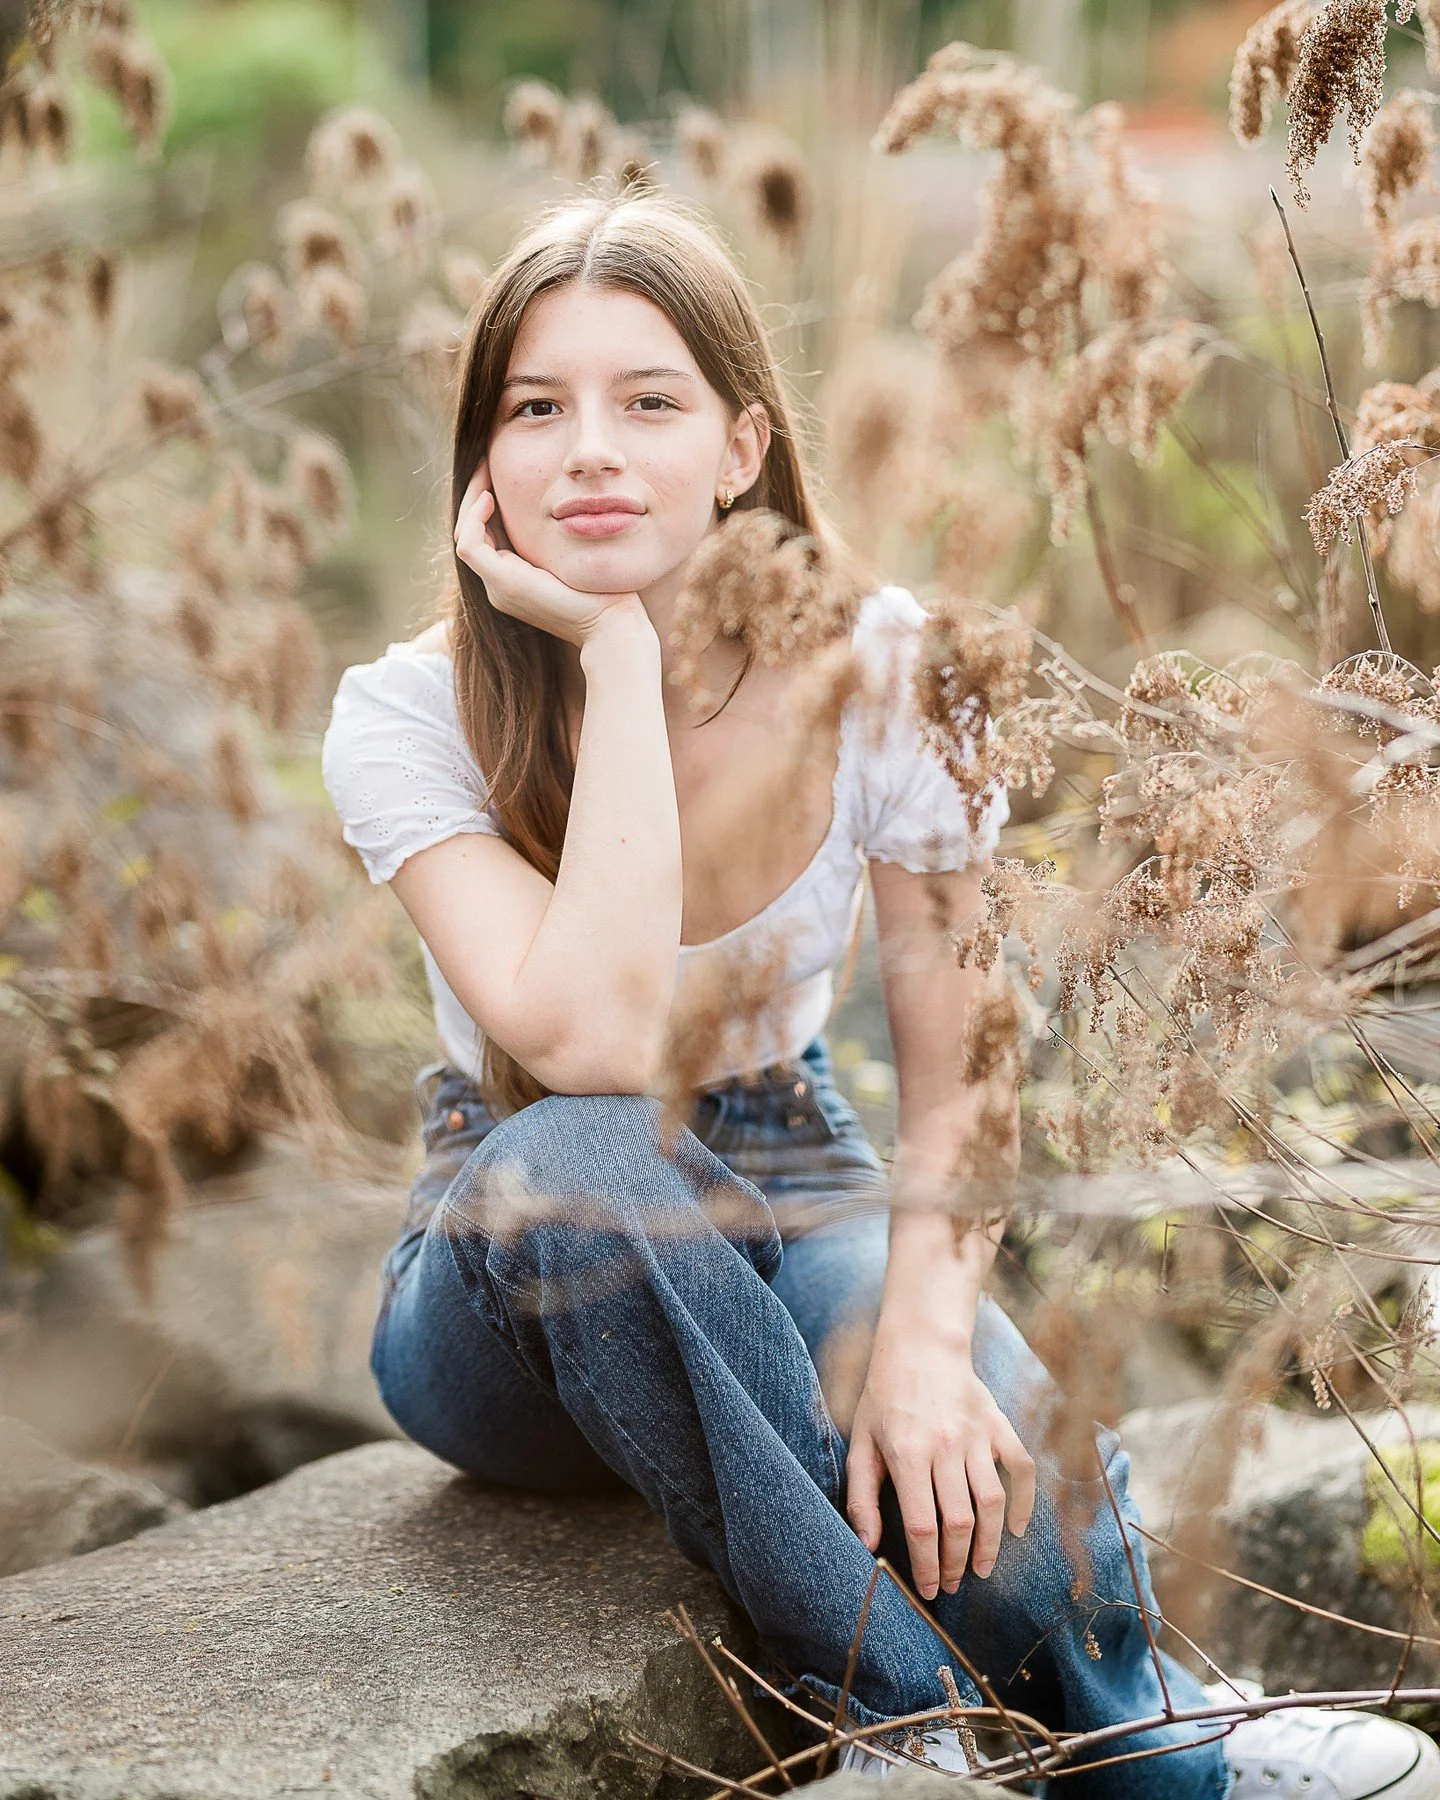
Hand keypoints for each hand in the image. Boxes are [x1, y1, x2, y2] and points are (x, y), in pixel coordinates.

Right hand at [453, 458, 646, 648]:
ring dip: (470, 500)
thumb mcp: (577, 555)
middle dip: (474, 494)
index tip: (498, 470)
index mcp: (516, 580)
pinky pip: (468, 544)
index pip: (487, 536)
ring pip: (464, 536)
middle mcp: (501, 586)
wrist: (611, 625)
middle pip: (470, 533)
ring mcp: (499, 587)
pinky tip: (491, 496)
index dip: (488, 502)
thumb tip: (568, 503)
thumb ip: (562, 536)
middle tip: (485, 459)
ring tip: (485, 469)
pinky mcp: (503, 583)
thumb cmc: (607, 592)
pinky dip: (474, 517)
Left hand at [845, 1327, 1034, 1599]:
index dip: (927, 1565)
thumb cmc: (884, 1397)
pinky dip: (1023, 1504)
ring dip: (989, 1545)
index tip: (929, 1590)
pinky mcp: (999, 1425)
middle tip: (952, 1585)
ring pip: (991, 1503)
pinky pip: (1021, 1470)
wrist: (921, 1346)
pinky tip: (1015, 1530)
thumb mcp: (861, 1442)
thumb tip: (868, 1545)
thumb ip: (862, 1496)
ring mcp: (977, 1435)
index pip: (921, 1524)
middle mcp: (945, 1446)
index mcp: (907, 1452)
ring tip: (980, 1569)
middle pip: (959, 1522)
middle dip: (956, 1563)